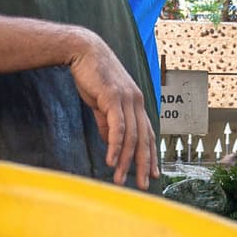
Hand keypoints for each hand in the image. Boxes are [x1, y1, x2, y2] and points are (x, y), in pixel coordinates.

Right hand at [67, 33, 158, 188]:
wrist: (84, 51)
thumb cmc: (93, 76)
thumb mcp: (102, 103)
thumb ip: (107, 122)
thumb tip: (110, 142)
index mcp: (137, 103)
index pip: (148, 134)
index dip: (151, 155)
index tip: (152, 173)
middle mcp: (137, 102)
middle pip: (144, 139)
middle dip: (143, 164)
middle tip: (142, 185)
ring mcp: (127, 99)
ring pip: (131, 137)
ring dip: (126, 161)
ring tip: (119, 180)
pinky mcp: (114, 97)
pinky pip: (118, 127)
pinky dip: (116, 146)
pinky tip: (112, 161)